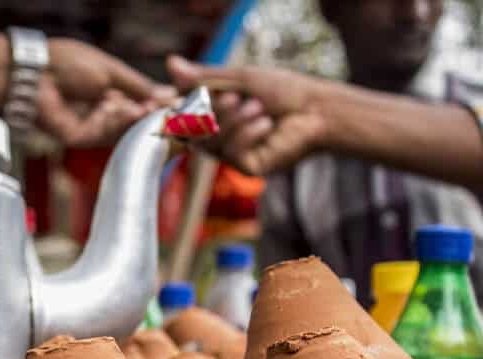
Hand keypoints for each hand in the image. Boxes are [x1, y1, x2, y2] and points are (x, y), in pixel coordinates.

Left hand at [37, 39, 176, 147]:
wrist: (37, 75)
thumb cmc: (69, 64)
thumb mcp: (111, 71)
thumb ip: (138, 86)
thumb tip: (167, 94)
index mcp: (108, 89)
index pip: (138, 101)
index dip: (154, 103)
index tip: (173, 102)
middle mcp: (100, 109)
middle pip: (132, 120)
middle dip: (147, 114)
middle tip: (162, 110)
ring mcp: (90, 126)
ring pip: (121, 130)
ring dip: (131, 117)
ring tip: (137, 106)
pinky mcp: (79, 138)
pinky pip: (104, 135)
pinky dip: (112, 123)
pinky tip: (116, 109)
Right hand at [166, 56, 328, 174]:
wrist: (316, 110)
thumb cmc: (282, 90)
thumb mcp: (238, 78)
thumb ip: (203, 77)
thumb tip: (170, 63)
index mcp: (213, 113)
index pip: (181, 115)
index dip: (178, 109)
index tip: (183, 97)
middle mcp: (218, 135)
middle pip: (192, 131)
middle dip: (213, 112)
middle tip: (235, 97)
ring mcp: (231, 154)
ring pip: (210, 142)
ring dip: (234, 121)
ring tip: (257, 107)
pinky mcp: (246, 168)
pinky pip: (231, 154)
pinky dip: (246, 135)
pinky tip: (265, 124)